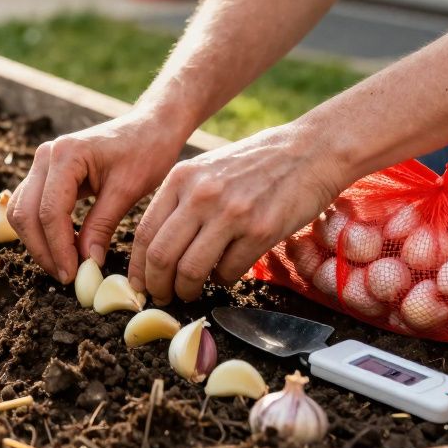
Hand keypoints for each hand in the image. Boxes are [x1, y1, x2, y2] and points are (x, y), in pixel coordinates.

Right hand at [8, 112, 184, 283]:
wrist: (149, 126)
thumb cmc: (146, 151)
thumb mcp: (128, 190)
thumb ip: (102, 225)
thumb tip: (86, 263)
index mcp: (66, 155)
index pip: (50, 212)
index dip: (58, 248)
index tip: (73, 275)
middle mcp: (46, 156)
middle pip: (26, 214)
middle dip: (43, 250)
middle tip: (67, 276)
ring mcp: (42, 163)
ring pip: (22, 212)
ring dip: (38, 242)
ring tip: (65, 266)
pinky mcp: (47, 172)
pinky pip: (32, 206)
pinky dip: (42, 230)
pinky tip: (65, 247)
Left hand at [129, 123, 349, 303]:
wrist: (309, 150)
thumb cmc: (256, 163)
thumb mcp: (207, 169)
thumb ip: (180, 200)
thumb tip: (155, 247)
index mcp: (181, 178)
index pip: (145, 232)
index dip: (138, 267)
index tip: (138, 284)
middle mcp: (201, 194)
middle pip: (162, 256)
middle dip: (157, 285)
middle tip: (162, 296)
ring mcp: (231, 213)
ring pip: (191, 270)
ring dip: (186, 290)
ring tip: (190, 292)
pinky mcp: (261, 231)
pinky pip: (228, 271)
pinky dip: (221, 280)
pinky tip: (224, 273)